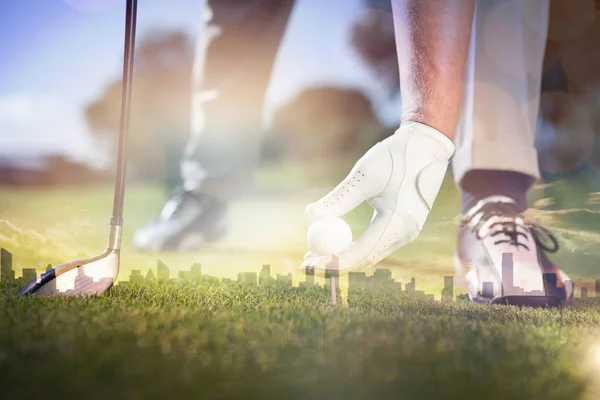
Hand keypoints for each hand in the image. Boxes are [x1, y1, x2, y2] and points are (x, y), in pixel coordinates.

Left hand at [301, 122, 454, 274]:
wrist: (427, 146)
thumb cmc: (396, 157)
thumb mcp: (364, 176)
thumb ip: (338, 199)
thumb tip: (310, 215)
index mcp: (398, 223)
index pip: (360, 253)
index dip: (332, 262)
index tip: (309, 264)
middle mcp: (405, 234)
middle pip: (364, 259)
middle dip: (334, 264)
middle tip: (306, 264)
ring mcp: (407, 231)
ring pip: (370, 253)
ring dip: (342, 256)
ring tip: (313, 254)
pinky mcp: (405, 226)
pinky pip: (376, 243)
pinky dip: (355, 246)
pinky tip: (335, 242)